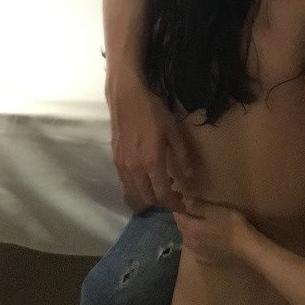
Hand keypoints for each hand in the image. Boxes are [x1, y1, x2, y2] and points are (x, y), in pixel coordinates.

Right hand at [106, 68, 197, 212]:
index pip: (163, 195)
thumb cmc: (153, 111)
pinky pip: (125, 184)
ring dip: (148, 197)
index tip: (184, 206)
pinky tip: (147, 178)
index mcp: (152, 163)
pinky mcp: (115, 160)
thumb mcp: (173, 131)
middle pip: (148, 198)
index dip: (174, 205)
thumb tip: (189, 179)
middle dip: (162, 202)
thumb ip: (182, 156)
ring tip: (162, 188)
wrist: (127, 97)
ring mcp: (122, 166)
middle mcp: (135, 170)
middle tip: (175, 196)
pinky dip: (137, 188)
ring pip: (134, 194)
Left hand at [172, 190, 249, 266]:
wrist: (245, 247)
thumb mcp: (214, 210)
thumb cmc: (230, 224)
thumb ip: (197, 206)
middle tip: (190, 210)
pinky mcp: (208, 261)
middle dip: (184, 219)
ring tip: (196, 225)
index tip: (181, 200)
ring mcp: (199, 254)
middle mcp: (191, 243)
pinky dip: (196, 244)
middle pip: (182, 229)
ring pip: (188, 241)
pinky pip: (196, 251)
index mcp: (190, 229)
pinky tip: (201, 242)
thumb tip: (183, 200)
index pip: (178, 217)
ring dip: (189, 232)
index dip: (179, 208)